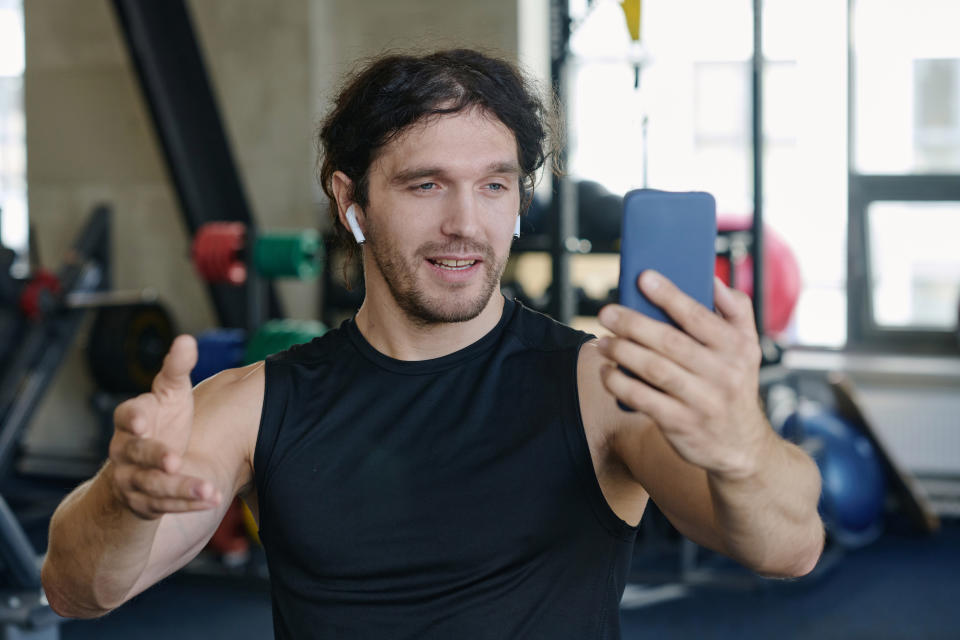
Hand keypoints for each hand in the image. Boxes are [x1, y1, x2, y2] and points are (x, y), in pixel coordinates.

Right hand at [108, 335, 220, 518]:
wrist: (142, 470)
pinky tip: (211, 499)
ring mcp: (132, 479)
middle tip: (173, 459)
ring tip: (209, 490)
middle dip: (154, 456)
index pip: (126, 415)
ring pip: (153, 485)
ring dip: (181, 488)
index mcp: (132, 420)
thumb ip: (176, 370)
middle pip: (136, 453)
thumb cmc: (161, 423)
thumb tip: (186, 339)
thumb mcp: (170, 395)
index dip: (133, 418)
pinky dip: (188, 503)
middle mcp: (126, 450)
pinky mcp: (145, 503)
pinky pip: (165, 506)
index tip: (143, 420)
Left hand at [597, 271, 772, 479]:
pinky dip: (621, 384)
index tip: (643, 277)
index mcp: (738, 347)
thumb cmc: (734, 384)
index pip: (699, 316)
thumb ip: (736, 311)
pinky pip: (644, 400)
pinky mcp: (682, 424)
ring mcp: (702, 401)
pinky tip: (607, 372)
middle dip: (634, 323)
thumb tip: (712, 279)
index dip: (669, 295)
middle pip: (670, 342)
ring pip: (654, 370)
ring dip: (623, 352)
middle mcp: (723, 373)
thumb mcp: (749, 347)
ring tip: (602, 341)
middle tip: (606, 311)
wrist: (742, 447)